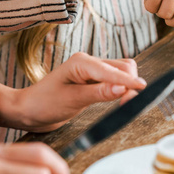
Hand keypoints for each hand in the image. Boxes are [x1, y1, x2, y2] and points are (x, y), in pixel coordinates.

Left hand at [12, 52, 145, 131]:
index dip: (128, 81)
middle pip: (123, 67)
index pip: (112, 70)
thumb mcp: (71, 100)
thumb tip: (122, 89)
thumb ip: (98, 93)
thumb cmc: (44, 104)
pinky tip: (121, 98)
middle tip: (129, 104)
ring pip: (123, 72)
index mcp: (81, 62)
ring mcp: (94, 71)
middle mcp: (90, 62)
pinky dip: (124, 88)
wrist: (30, 110)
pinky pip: (117, 80)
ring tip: (125, 103)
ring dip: (129, 85)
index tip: (143, 88)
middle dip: (130, 83)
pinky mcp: (97, 80)